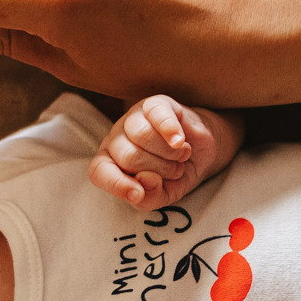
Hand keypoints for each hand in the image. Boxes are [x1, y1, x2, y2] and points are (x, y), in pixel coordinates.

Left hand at [90, 95, 239, 208]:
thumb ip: (149, 197)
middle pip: (127, 156)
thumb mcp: (164, 195)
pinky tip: (180, 142)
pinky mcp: (155, 103)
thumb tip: (145, 180)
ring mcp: (133, 118)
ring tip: (181, 156)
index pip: (98, 172)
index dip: (115, 184)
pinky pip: (157, 114)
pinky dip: (170, 130)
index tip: (137, 194)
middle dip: (159, 169)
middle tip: (175, 170)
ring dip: (169, 154)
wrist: (202, 152)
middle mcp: (117, 138)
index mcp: (111, 163)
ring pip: (141, 135)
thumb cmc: (174, 174)